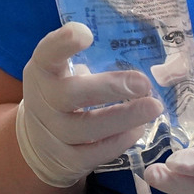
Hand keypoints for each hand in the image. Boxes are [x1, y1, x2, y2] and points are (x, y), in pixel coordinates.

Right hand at [16, 22, 165, 187]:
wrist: (39, 143)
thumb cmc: (61, 95)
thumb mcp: (63, 73)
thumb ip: (90, 60)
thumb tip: (143, 50)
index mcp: (42, 72)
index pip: (47, 54)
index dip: (63, 43)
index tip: (87, 33)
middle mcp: (42, 102)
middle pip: (71, 94)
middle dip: (109, 88)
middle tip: (144, 83)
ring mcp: (52, 134)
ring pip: (87, 128)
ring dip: (124, 117)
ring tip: (153, 107)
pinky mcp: (67, 160)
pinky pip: (95, 153)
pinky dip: (119, 141)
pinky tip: (138, 129)